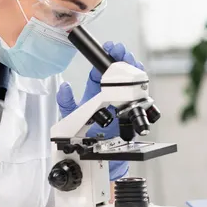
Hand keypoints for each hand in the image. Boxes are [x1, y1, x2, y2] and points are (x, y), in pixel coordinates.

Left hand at [57, 42, 142, 180]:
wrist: (96, 160)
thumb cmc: (84, 138)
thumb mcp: (70, 119)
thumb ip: (66, 103)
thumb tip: (64, 88)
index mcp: (96, 92)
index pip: (103, 70)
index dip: (107, 56)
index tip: (110, 47)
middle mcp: (112, 97)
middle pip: (121, 73)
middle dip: (124, 59)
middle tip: (122, 52)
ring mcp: (124, 106)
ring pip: (133, 85)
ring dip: (134, 73)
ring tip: (132, 66)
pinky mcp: (132, 118)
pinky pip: (141, 104)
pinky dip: (142, 94)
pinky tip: (140, 88)